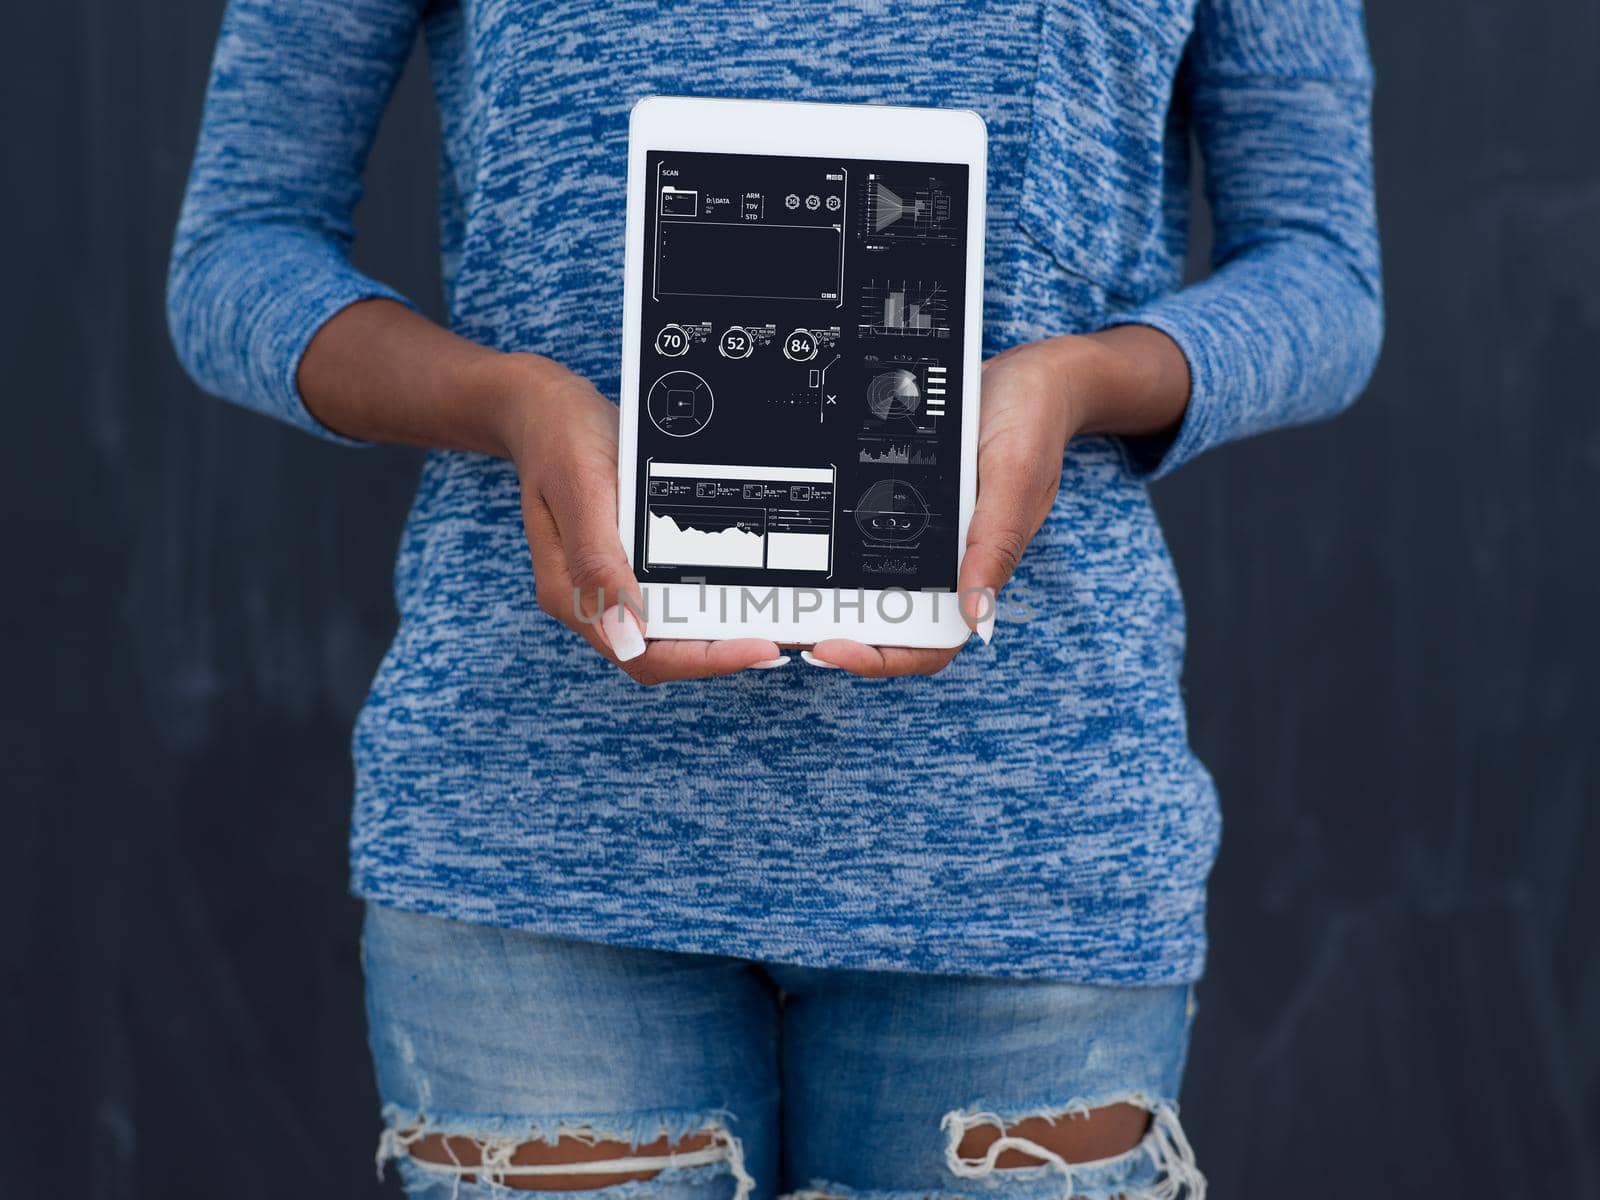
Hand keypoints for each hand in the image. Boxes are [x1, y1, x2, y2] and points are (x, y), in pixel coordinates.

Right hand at [483, 354, 785, 684]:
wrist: (547, 408)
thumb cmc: (562, 441)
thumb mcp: (583, 492)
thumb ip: (599, 566)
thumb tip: (628, 636)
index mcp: (570, 593)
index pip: (642, 654)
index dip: (703, 661)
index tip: (756, 649)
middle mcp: (590, 598)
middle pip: (660, 653)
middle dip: (720, 654)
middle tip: (779, 642)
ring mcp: (609, 582)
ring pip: (668, 631)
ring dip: (716, 634)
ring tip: (771, 625)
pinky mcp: (626, 564)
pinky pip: (669, 596)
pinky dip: (705, 601)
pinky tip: (739, 592)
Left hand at [809, 330, 1187, 676]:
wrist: (1029, 374)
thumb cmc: (1032, 425)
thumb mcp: (1015, 476)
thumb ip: (996, 544)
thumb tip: (976, 616)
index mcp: (980, 570)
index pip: (931, 643)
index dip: (882, 658)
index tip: (833, 648)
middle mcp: (949, 562)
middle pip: (891, 625)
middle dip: (839, 635)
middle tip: (783, 629)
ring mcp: (927, 536)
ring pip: (873, 587)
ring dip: (831, 599)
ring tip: (777, 598)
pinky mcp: (908, 505)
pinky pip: (870, 539)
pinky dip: (837, 550)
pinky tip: (801, 546)